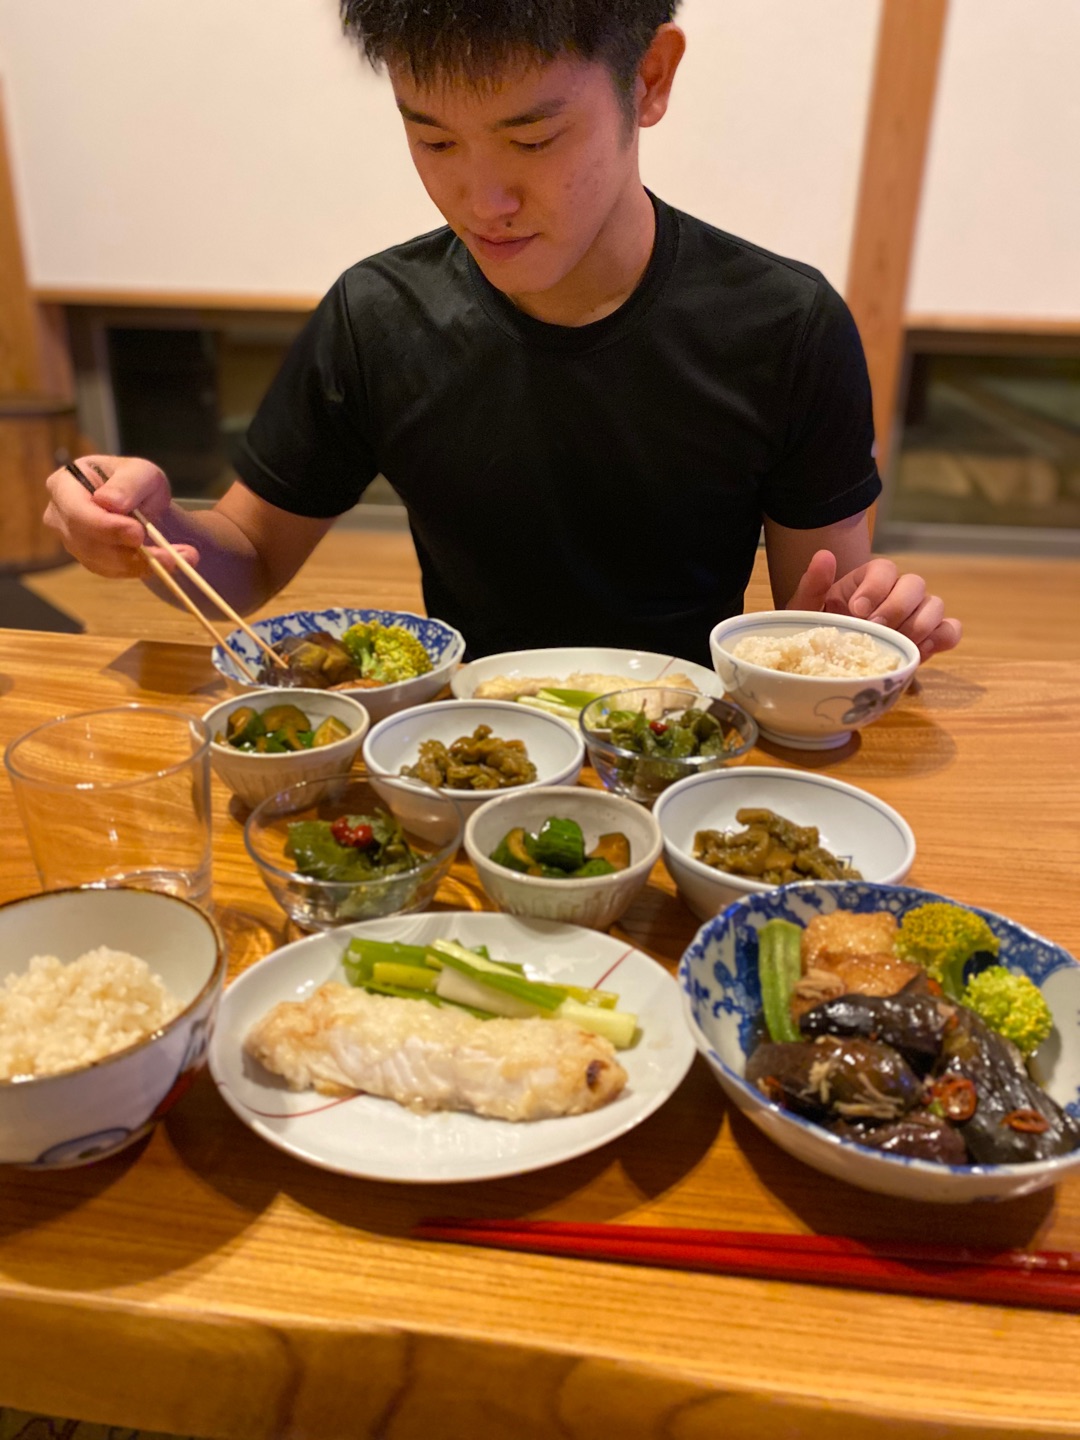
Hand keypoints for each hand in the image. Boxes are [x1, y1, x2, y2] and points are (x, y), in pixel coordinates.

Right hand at [43, 455, 198, 578]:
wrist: (141, 502)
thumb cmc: (135, 481)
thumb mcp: (140, 472)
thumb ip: (127, 484)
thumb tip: (107, 502)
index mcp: (64, 485)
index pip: (76, 511)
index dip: (106, 526)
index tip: (137, 533)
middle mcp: (59, 515)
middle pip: (87, 542)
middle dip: (128, 552)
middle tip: (167, 556)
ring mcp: (72, 540)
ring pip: (101, 562)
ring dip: (141, 564)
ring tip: (176, 559)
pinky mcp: (89, 559)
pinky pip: (112, 572)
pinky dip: (141, 570)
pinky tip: (166, 562)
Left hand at [786, 549, 961, 659]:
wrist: (829, 664)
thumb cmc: (819, 633)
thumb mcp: (806, 611)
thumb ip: (813, 585)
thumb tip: (824, 556)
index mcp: (868, 581)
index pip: (884, 569)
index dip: (875, 588)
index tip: (856, 610)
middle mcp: (897, 592)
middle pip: (915, 584)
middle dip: (896, 608)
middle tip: (875, 630)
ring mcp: (918, 614)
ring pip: (935, 605)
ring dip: (919, 625)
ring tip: (897, 645)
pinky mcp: (931, 637)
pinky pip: (950, 630)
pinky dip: (942, 638)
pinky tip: (920, 651)